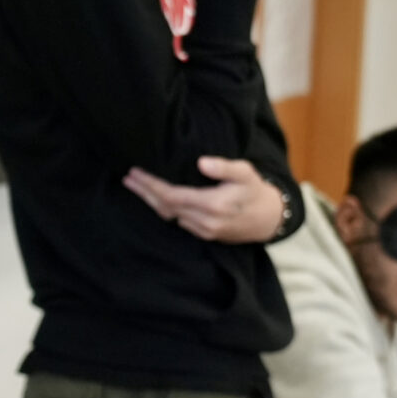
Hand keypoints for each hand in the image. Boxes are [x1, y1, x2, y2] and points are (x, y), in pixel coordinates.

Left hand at [124, 157, 287, 243]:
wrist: (269, 219)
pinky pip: (177, 221)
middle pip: (164, 207)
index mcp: (212, 205)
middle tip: (127, 178)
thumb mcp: (245, 173)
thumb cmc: (256, 191)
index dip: (151, 185)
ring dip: (150, 201)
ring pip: (168, 216)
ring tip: (135, 185)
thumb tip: (201, 162)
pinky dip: (163, 209)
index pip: (171, 196)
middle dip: (144, 192)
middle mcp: (204, 221)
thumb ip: (224, 167)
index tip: (135, 173)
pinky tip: (154, 198)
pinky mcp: (203, 235)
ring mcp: (203, 231)